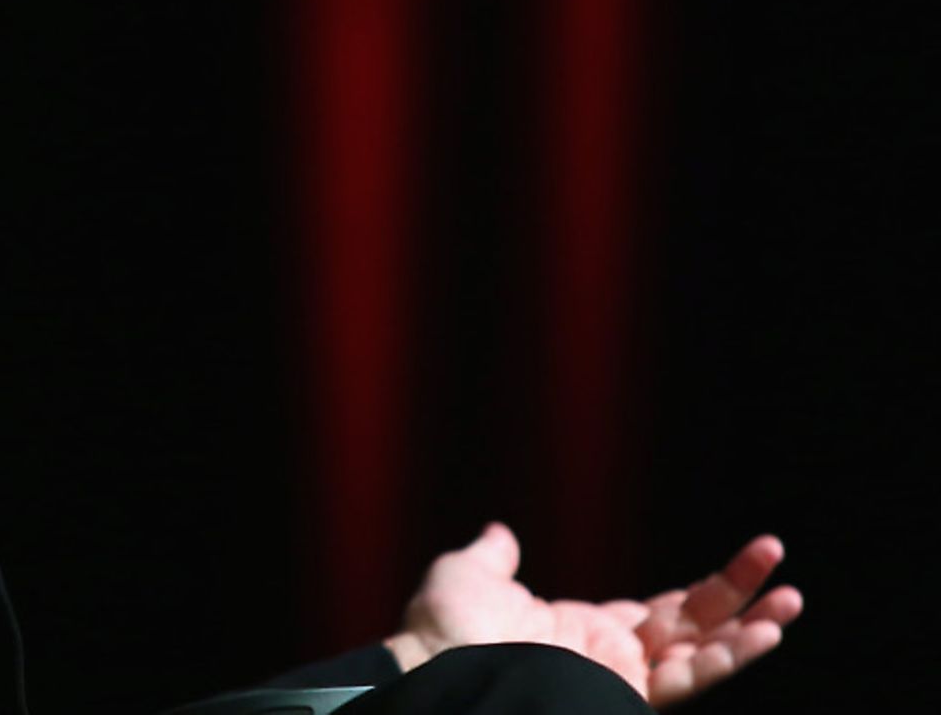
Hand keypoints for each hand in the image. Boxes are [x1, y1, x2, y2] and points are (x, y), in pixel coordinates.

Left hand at [384, 522, 802, 707]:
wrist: (435, 668)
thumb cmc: (442, 626)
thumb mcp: (469, 575)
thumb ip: (494, 556)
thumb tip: (500, 532)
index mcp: (582, 630)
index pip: (660, 612)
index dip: (703, 592)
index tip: (748, 564)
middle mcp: (609, 658)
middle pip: (692, 626)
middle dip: (738, 596)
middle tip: (779, 561)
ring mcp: (618, 680)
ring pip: (702, 655)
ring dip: (750, 630)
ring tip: (792, 602)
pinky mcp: (624, 696)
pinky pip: (688, 678)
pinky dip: (727, 658)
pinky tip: (764, 633)